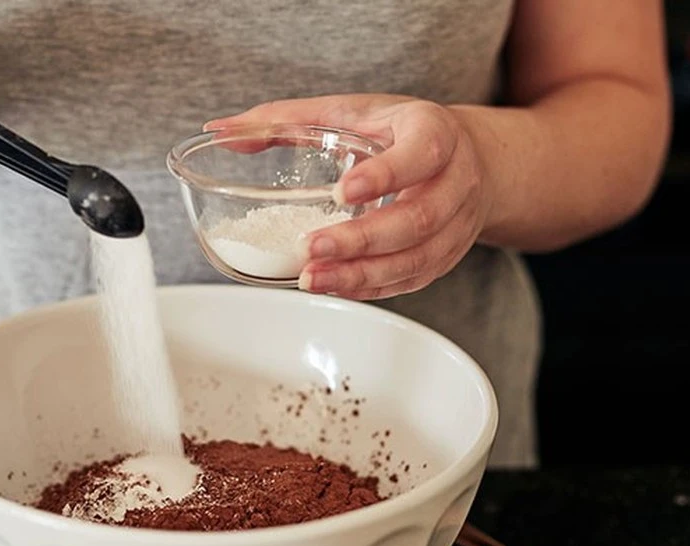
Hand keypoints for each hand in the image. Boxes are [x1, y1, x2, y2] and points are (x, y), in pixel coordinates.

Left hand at [207, 95, 491, 299]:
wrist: (467, 159)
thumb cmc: (399, 133)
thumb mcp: (352, 112)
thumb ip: (286, 120)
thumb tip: (222, 130)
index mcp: (434, 133)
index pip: (420, 155)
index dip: (385, 176)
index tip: (342, 193)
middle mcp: (454, 181)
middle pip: (417, 218)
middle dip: (362, 239)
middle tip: (313, 248)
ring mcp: (455, 225)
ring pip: (416, 258)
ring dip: (363, 274)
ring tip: (314, 278)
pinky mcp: (444, 258)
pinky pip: (411, 280)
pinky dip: (372, 288)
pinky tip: (336, 288)